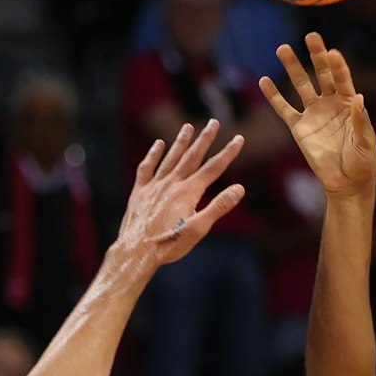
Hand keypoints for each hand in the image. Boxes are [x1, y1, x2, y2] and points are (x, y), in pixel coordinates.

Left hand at [113, 120, 245, 268]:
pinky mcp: (139, 192)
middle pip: (192, 157)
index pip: (213, 168)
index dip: (228, 153)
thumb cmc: (168, 245)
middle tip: (214, 122)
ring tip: (188, 127)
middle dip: (205, 139)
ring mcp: (154, 186)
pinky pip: (147, 168)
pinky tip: (158, 144)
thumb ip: (218, 207)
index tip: (239, 139)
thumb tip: (239, 189)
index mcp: (188, 192)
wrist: (136, 252)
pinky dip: (153, 155)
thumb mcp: (198, 229)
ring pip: (170, 158)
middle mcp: (171, 184)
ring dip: (180, 141)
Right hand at [258, 33, 375, 196]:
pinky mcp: (299, 128)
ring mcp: (314, 114)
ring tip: (283, 48)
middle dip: (316, 55)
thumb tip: (359, 98)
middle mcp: (331, 103)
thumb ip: (360, 121)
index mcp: (350, 103)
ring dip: (293, 67)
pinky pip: (284, 109)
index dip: (337, 66)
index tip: (332, 52)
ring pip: (301, 85)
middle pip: (322, 74)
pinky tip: (264, 80)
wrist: (346, 183)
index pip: (342, 78)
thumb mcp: (365, 142)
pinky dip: (274, 96)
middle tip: (311, 36)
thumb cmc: (363, 162)